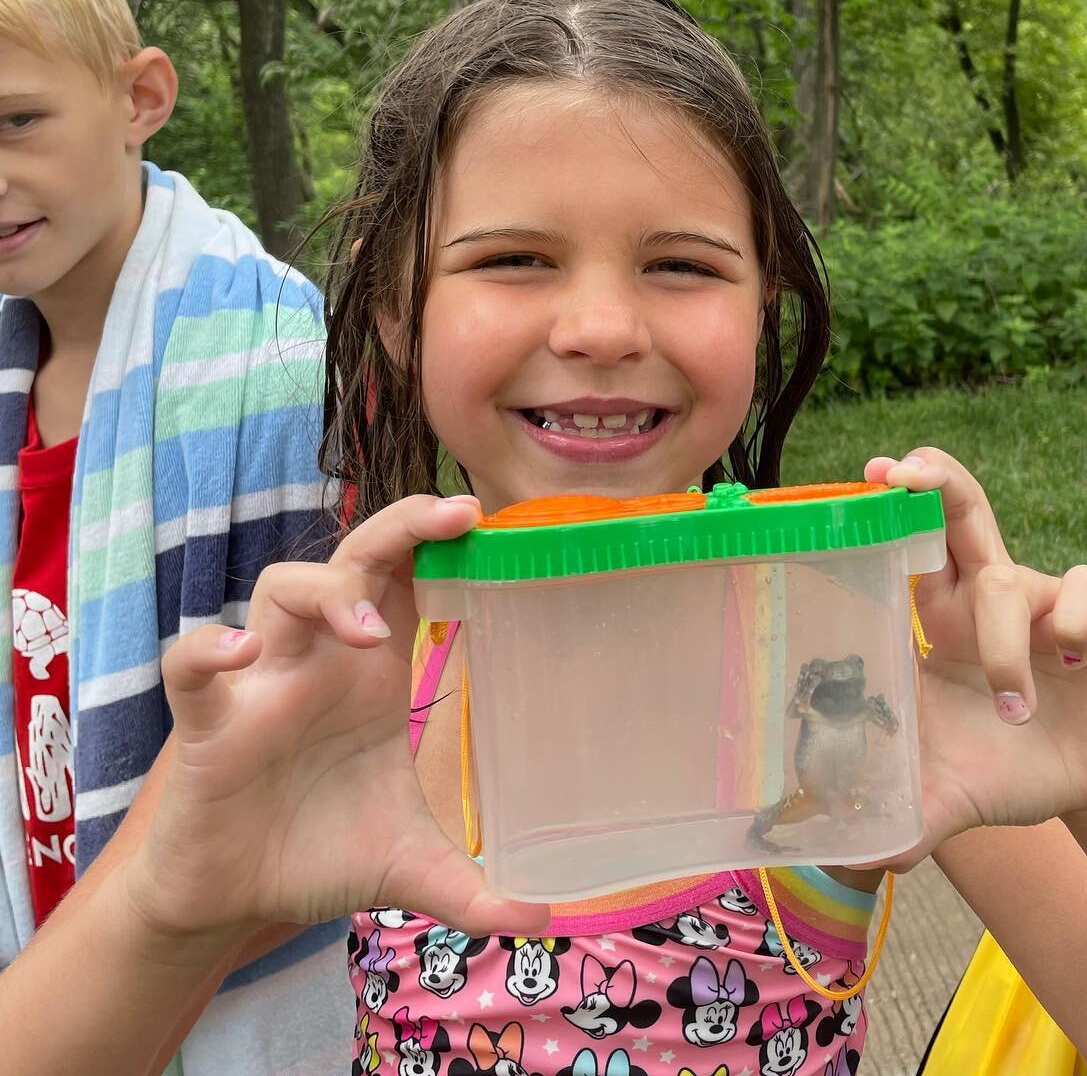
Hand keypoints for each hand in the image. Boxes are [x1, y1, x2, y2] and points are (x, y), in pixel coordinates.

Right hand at [121, 495, 547, 942]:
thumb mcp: (407, 866)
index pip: (406, 577)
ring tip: (368, 632)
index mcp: (374, 674)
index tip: (485, 520)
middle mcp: (323, 660)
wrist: (233, 901)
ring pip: (280, 587)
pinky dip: (208, 648)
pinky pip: (190, 662)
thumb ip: (471, 889)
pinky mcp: (207, 721)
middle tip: (452, 519)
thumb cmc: (319, 852)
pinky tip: (241, 658)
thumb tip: (543, 919)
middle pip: (353, 557)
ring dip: (326, 591)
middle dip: (399, 527)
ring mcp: (264, 682)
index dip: (438, 540)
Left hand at [866, 449, 1086, 861]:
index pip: (910, 543)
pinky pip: (1080, 592)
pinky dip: (1068, 621)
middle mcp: (988, 594)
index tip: (865, 478)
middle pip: (959, 509)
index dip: (889, 509)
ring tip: (1013, 710)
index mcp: (943, 618)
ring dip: (1000, 649)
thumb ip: (906, 813)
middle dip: (933, 480)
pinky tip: (1068, 657)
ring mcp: (1044, 597)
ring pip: (1006, 582)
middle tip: (902, 473)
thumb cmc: (1012, 768)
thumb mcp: (952, 793)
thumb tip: (851, 855)